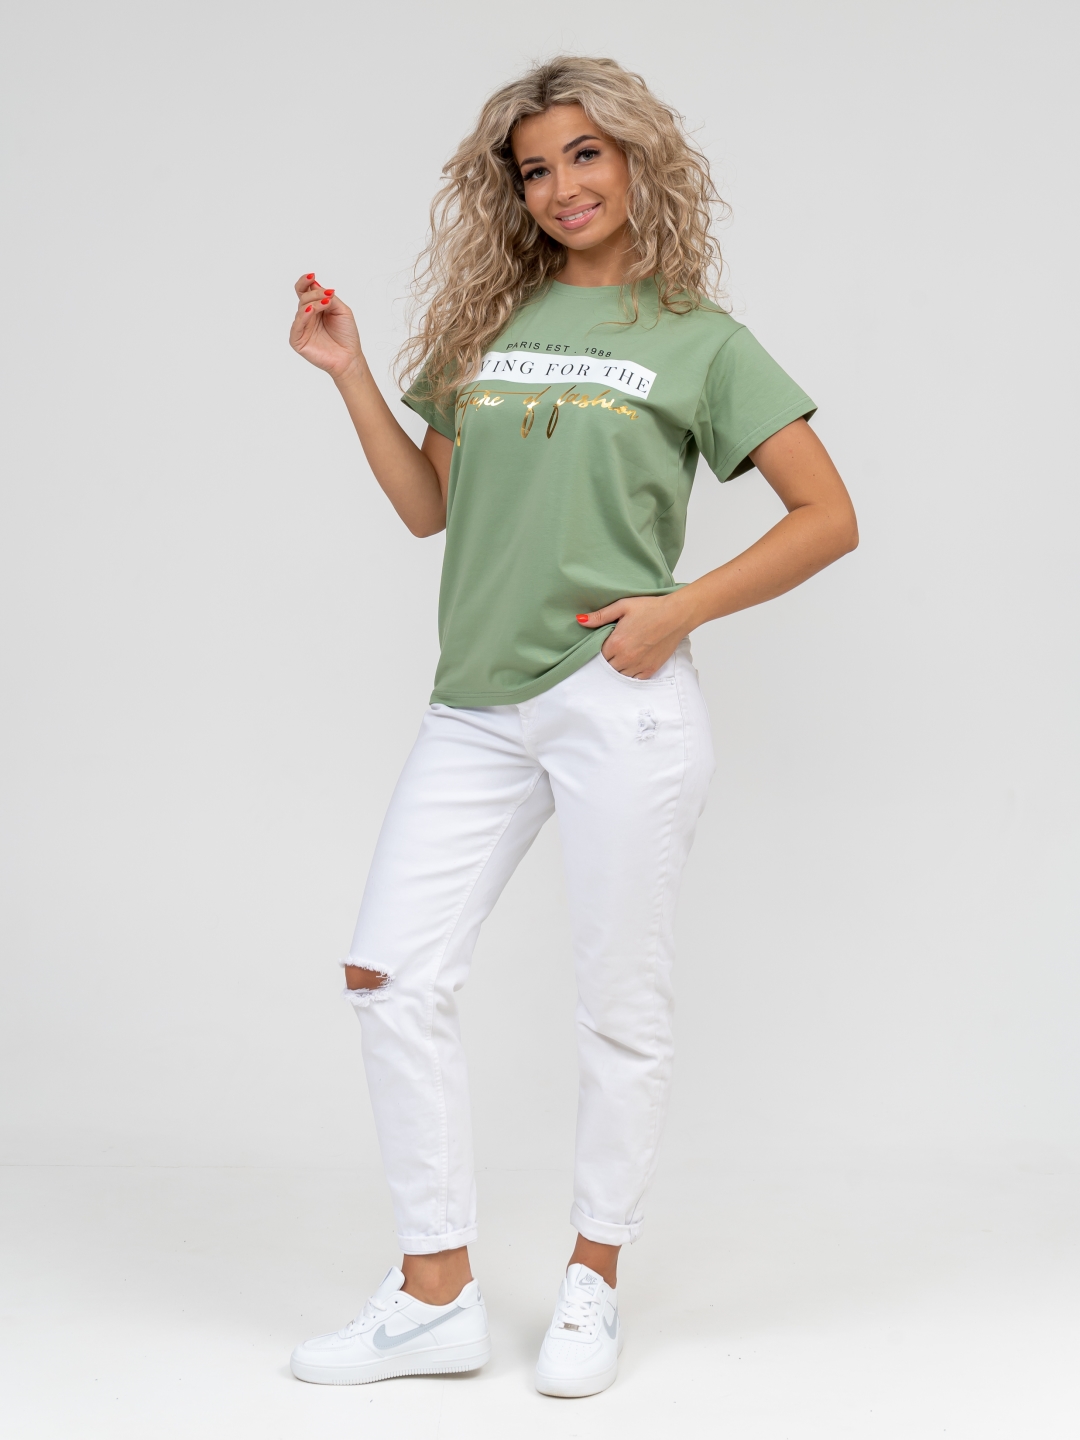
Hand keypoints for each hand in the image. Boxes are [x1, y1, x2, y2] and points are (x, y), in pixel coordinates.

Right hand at [289, 273, 363, 380]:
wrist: (350, 357)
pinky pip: (297, 325)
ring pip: (301, 308)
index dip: (305, 282)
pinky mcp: (298, 340)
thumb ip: (329, 297)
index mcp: (316, 308)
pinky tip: (312, 310)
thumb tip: (316, 285)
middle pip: (303, 297)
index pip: (305, 291)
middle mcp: (307, 317)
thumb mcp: (342, 310)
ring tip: (327, 303)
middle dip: (315, 293)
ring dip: (314, 302)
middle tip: (328, 294)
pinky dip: (304, 315)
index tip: (312, 275)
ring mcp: (302, 328)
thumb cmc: (347, 335)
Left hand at [576, 593, 691, 677]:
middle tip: (610, 651)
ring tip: (620, 657)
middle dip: (605, 661)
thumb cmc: (651, 608)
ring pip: (619, 675)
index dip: (596, 651)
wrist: (676, 615)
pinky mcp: (650, 669)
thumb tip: (580, 620)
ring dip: (616, 669)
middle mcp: (626, 658)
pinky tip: (629, 666)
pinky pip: (634, 679)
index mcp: (616, 643)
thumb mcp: (622, 606)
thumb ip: (600, 616)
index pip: (597, 655)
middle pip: (606, 667)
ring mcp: (639, 665)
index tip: (601, 645)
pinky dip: (629, 674)